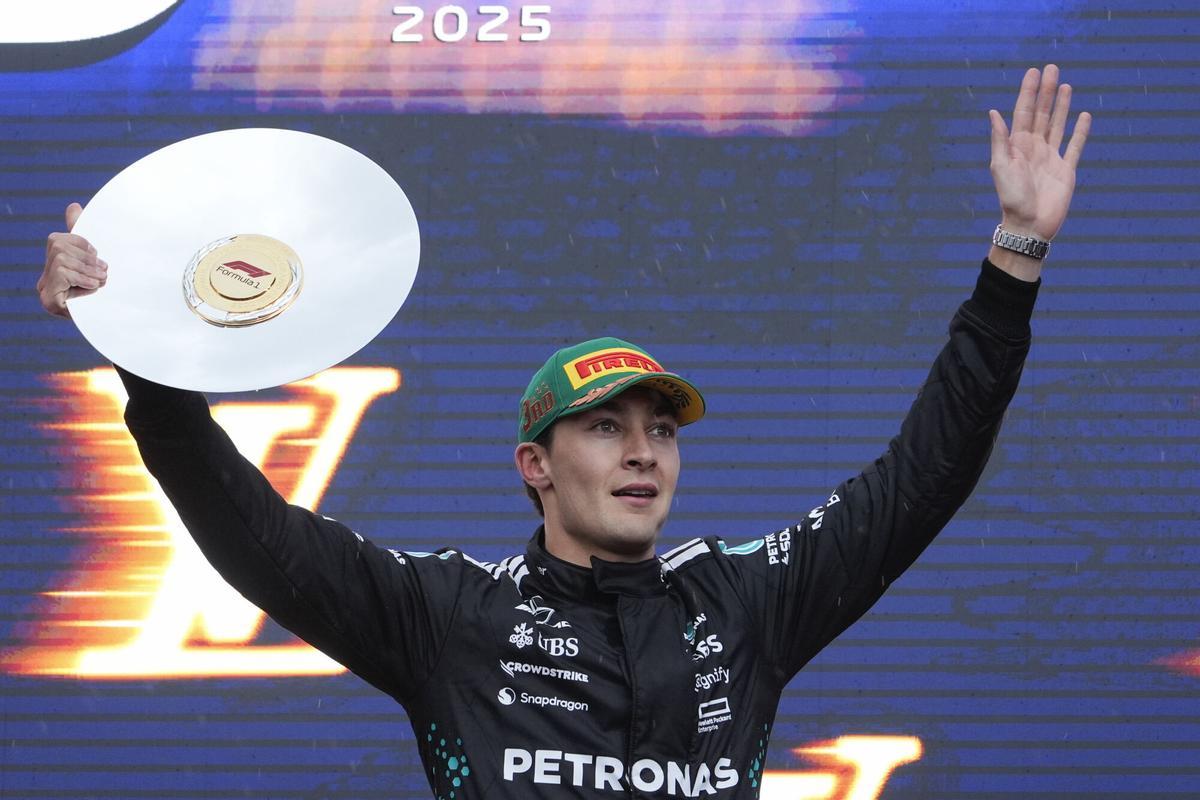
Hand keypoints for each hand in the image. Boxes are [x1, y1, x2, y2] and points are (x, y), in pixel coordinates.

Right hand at [38, 203, 106, 317]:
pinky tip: (94, 287)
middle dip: (85, 255)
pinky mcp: (49, 300)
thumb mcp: (99, 262)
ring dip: (88, 268)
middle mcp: (45, 277)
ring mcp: (44, 289)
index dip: (81, 243)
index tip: (99, 257)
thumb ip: (84, 237)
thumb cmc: (109, 292)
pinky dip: (82, 277)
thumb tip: (74, 206)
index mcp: (55, 266)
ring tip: (102, 280)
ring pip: (62, 258)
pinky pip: (62, 273)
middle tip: (104, 271)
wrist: (116, 325)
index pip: (58, 240)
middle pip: (57, 245)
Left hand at [989, 65, 1090, 241]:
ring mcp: (1051, 158)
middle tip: (1052, 68)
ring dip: (1062, 105)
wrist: (1029, 225)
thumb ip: (1000, 139)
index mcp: (1017, 146)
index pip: (1024, 113)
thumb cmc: (1011, 198)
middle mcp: (1034, 148)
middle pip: (1043, 114)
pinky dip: (1080, 131)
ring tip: (1066, 85)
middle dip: (1047, 92)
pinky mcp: (1066, 170)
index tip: (1033, 72)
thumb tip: (993, 112)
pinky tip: (1084, 115)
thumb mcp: (1001, 167)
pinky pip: (1075, 146)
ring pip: (1058, 125)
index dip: (1028, 92)